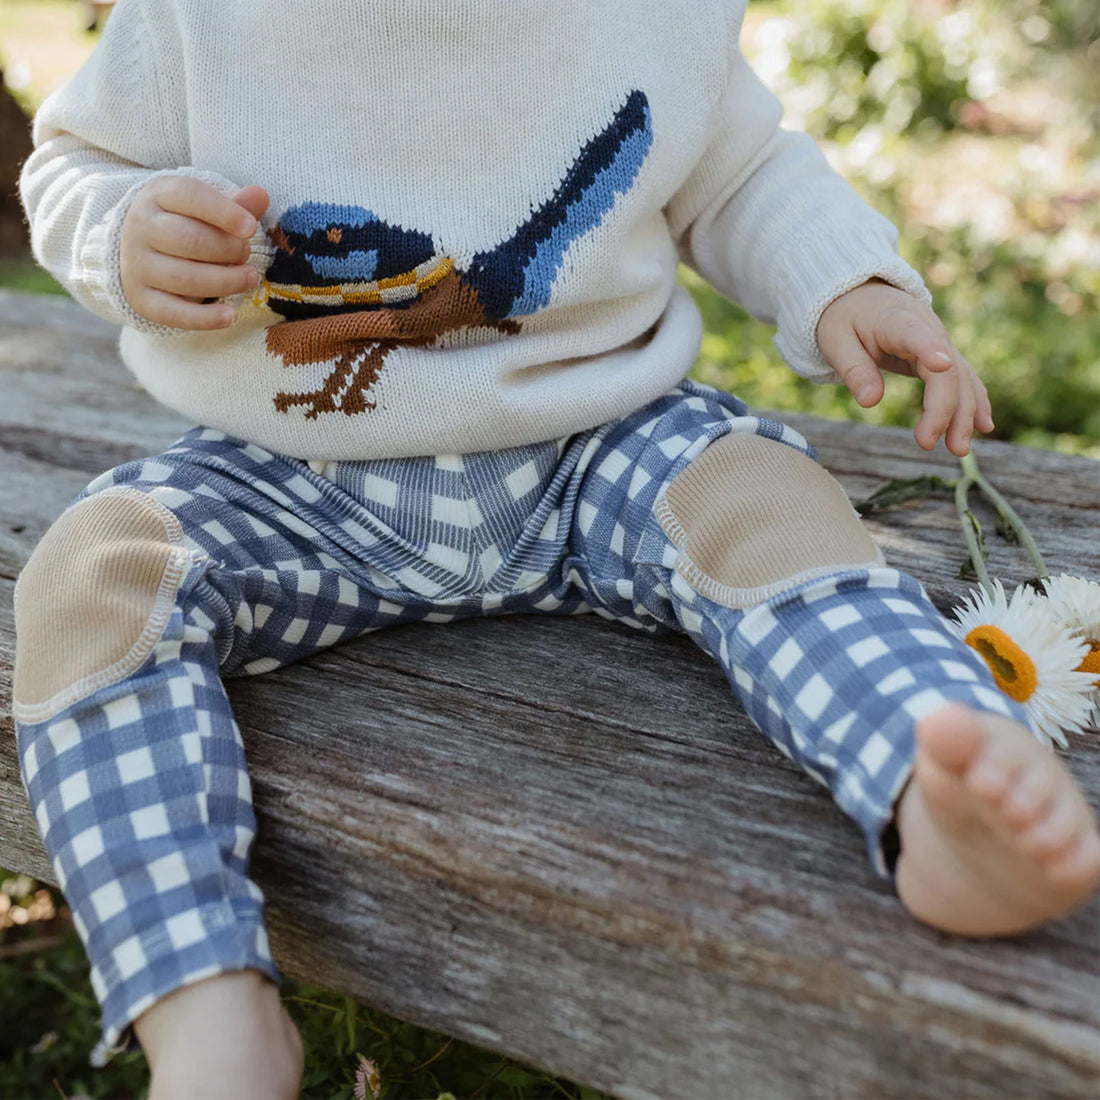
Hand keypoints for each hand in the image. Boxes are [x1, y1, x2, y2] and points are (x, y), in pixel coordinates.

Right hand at [120, 176, 269, 329]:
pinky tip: (230, 316)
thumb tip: (260, 195)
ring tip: (249, 278)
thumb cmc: (185, 224)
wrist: (140, 250)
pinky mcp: (141, 299)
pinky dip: (205, 318)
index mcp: (158, 195)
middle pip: (189, 240)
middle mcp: (140, 227)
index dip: (223, 212)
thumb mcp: (206, 208)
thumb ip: (234, 205)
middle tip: (247, 254)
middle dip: (228, 250)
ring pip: (185, 278)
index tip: (250, 228)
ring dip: (226, 282)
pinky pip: (174, 313)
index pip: (190, 196)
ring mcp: (137, 265)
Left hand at [816, 279, 993, 456]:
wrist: (861, 295)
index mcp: (897, 321)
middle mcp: (928, 330)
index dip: (929, 349)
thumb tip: (869, 402)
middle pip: (946, 371)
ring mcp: (941, 342)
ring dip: (963, 415)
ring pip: (961, 379)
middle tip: (926, 443)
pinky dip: (974, 402)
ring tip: (958, 450)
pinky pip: (964, 379)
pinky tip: (984, 427)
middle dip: (943, 408)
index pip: (917, 335)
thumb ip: (853, 369)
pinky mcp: (943, 355)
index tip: (940, 364)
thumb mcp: (836, 341)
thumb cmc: (845, 318)